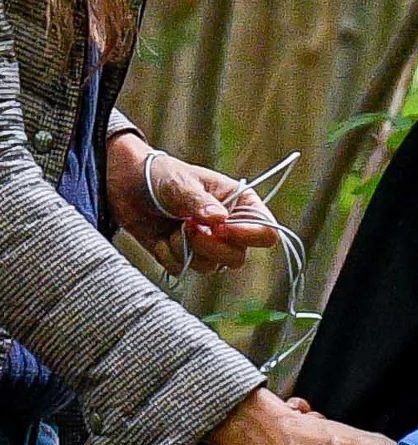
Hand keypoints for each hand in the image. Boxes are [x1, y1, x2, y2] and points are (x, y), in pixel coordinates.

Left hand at [106, 131, 278, 274]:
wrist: (125, 185)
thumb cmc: (160, 174)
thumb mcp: (180, 182)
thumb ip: (198, 201)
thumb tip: (219, 220)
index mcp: (241, 205)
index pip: (266, 232)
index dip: (249, 236)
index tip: (222, 228)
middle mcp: (231, 230)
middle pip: (238, 257)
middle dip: (210, 246)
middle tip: (188, 227)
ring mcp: (210, 247)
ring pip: (212, 267)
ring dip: (186, 249)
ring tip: (172, 227)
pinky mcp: (188, 258)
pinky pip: (186, 270)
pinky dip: (169, 255)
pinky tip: (161, 237)